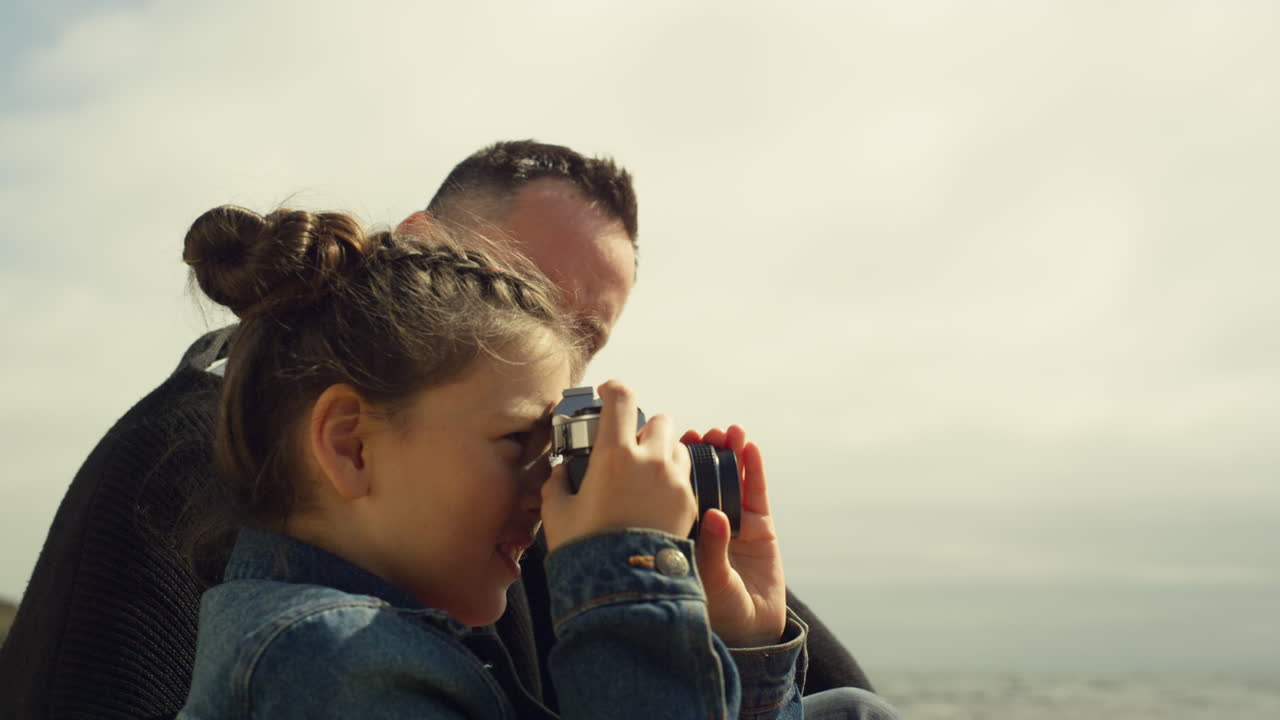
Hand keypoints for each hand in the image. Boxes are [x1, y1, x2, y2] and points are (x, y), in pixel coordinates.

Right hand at [542, 381, 695, 550]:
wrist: (624, 587)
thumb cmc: (588, 550)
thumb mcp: (558, 512)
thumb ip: (558, 483)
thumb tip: (561, 471)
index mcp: (614, 454)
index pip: (621, 398)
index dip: (612, 389)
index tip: (606, 394)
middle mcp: (650, 460)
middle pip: (658, 420)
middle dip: (644, 428)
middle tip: (628, 447)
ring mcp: (674, 480)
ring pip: (677, 446)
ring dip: (663, 451)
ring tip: (645, 474)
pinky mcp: (689, 502)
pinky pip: (685, 476)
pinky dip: (672, 478)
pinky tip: (655, 498)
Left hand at [682, 425, 786, 647]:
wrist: (748, 634)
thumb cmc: (714, 612)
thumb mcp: (706, 581)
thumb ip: (712, 550)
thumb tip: (715, 518)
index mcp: (681, 532)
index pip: (674, 490)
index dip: (674, 465)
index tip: (672, 441)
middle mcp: (705, 523)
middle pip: (703, 479)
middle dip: (704, 453)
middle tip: (702, 433)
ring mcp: (734, 524)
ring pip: (731, 480)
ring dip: (730, 454)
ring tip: (729, 433)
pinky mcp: (760, 529)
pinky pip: (756, 494)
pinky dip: (754, 470)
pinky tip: (751, 449)